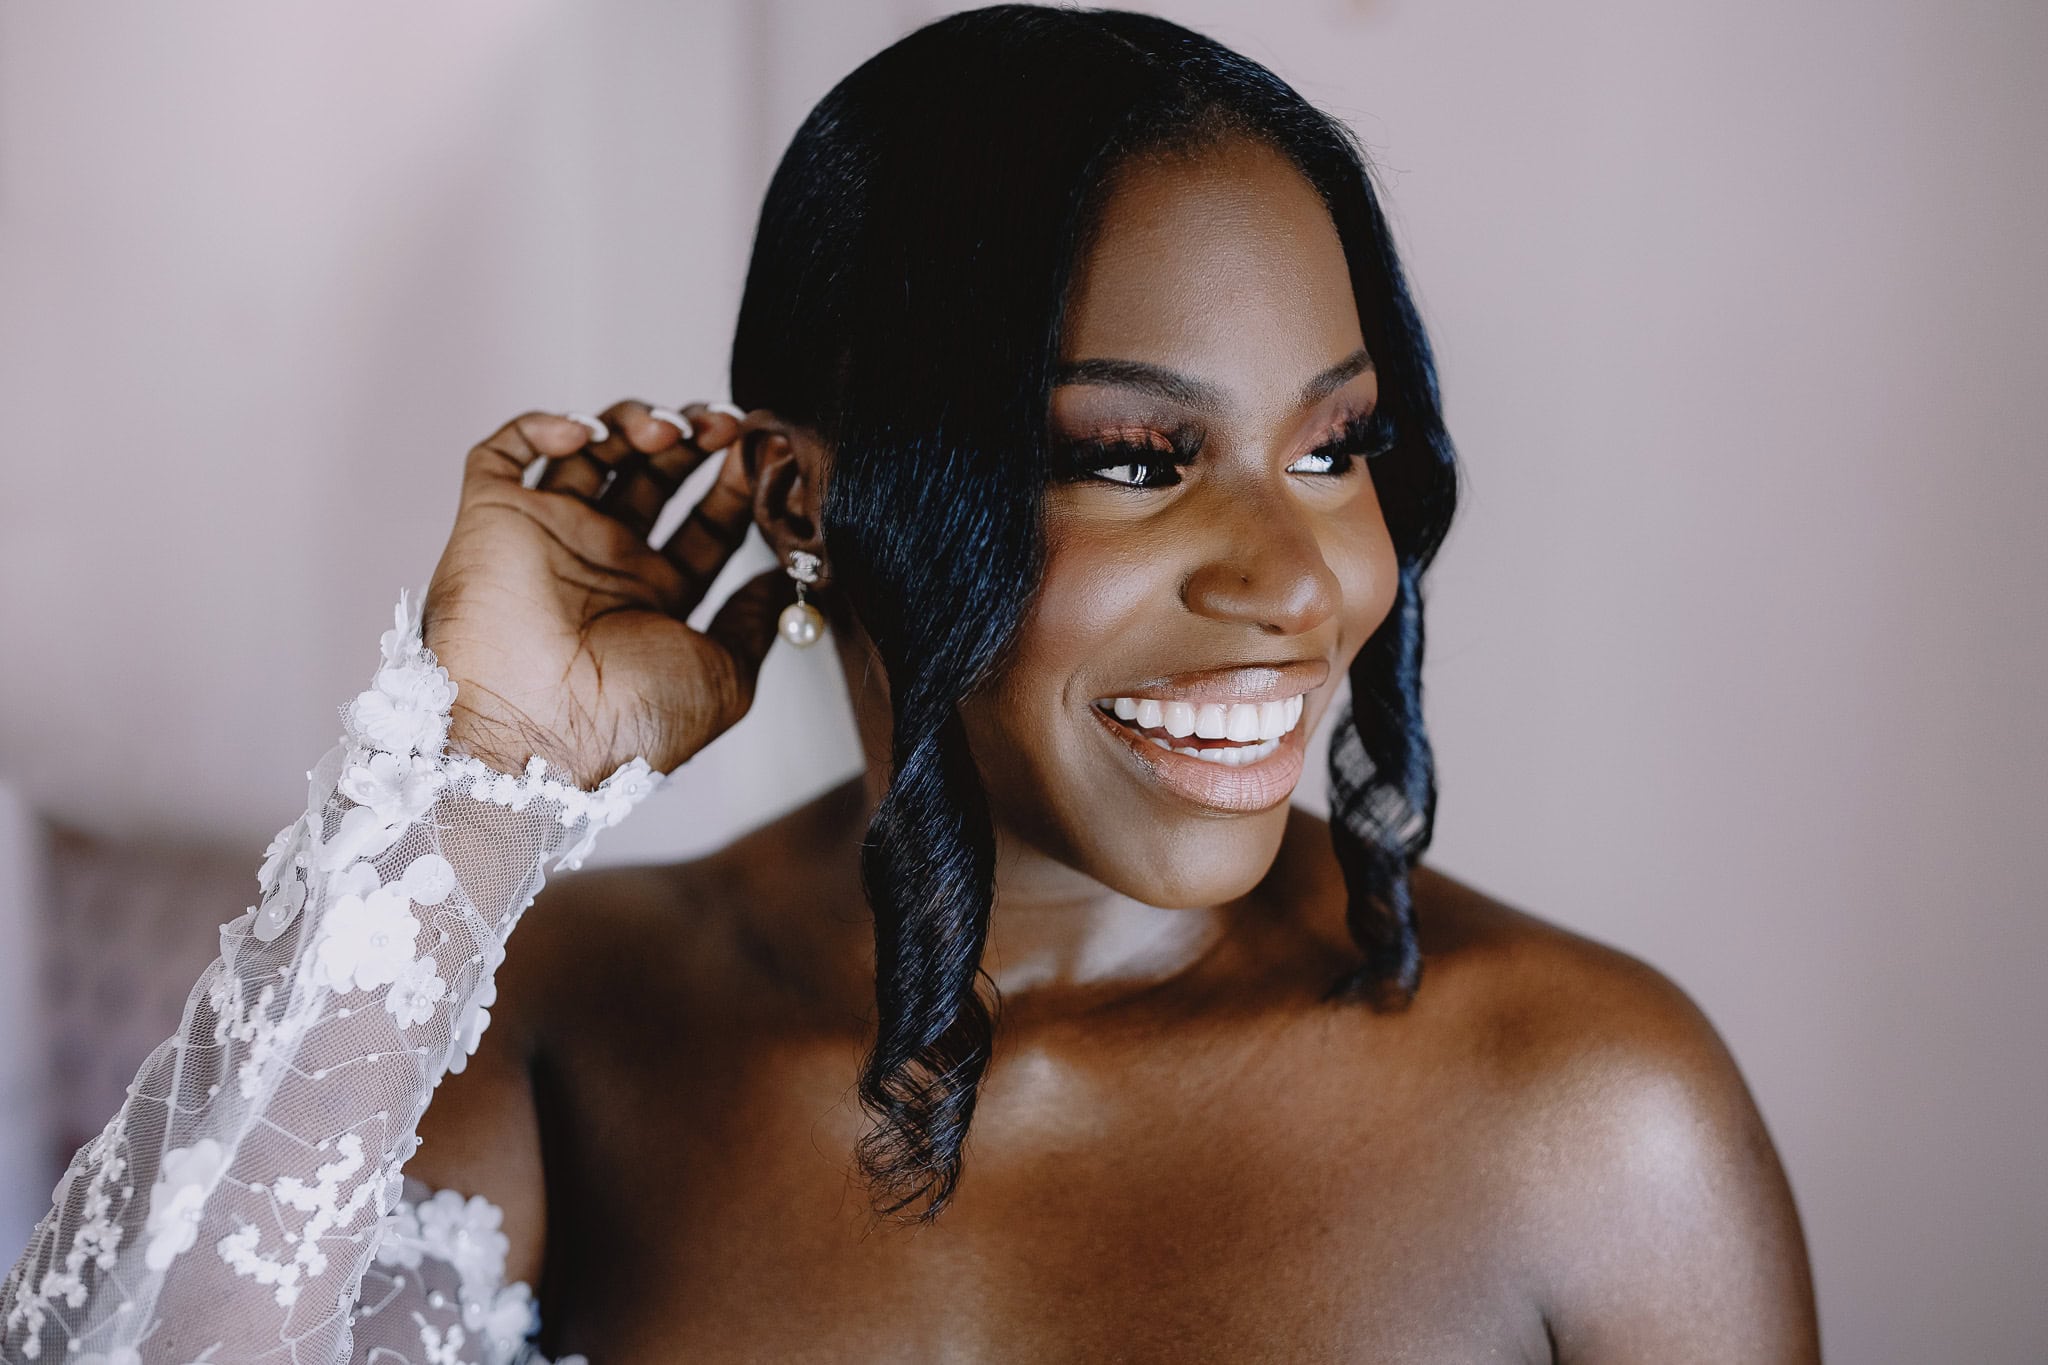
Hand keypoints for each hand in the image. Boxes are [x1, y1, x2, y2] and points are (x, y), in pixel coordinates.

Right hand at [420, 400, 794, 786]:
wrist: (541, 736)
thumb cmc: (633, 724)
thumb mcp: (725, 676)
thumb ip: (753, 621)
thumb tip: (781, 577)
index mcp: (657, 600)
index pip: (706, 523)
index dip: (738, 484)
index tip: (769, 452)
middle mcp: (604, 564)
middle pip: (656, 476)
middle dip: (695, 441)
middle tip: (726, 425)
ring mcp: (549, 538)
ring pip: (591, 450)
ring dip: (634, 423)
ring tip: (668, 432)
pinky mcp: (493, 518)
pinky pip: (505, 451)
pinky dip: (544, 424)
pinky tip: (590, 434)